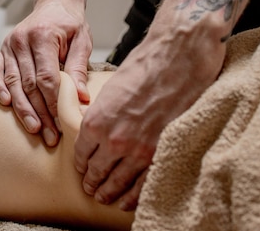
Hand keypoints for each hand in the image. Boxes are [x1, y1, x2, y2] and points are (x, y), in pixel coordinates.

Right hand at [0, 0, 92, 145]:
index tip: (62, 123)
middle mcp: (21, 40)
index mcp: (43, 37)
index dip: (53, 103)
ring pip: (13, 84)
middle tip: (50, 135)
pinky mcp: (2, 50)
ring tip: (34, 129)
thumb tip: (81, 99)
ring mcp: (8, 45)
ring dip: (23, 109)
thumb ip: (79, 68)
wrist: (54, 3)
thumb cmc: (70, 23)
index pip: (46, 77)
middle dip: (40, 113)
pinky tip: (7, 105)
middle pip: (29, 85)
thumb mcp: (82, 41)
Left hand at [74, 24, 226, 209]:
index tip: (82, 169)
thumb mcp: (110, 89)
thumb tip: (96, 128)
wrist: (178, 59)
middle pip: (97, 172)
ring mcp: (139, 150)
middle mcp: (115, 140)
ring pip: (118, 183)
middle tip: (90, 189)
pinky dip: (133, 195)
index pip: (82, 154)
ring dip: (109, 193)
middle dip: (92, 182)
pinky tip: (127, 201)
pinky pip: (143, 183)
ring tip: (105, 197)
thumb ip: (102, 113)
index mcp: (97, 121)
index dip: (81, 164)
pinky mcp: (161, 153)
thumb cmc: (145, 66)